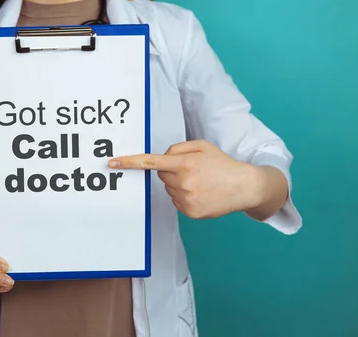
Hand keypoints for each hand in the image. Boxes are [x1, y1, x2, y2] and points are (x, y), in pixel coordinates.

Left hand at [108, 139, 264, 218]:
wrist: (245, 186)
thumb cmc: (222, 164)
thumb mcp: (202, 146)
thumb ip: (178, 148)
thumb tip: (162, 158)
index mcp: (184, 163)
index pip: (151, 162)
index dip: (129, 162)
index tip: (112, 163)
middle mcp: (183, 182)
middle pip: (162, 175)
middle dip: (172, 171)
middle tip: (193, 170)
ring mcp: (186, 200)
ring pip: (169, 189)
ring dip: (179, 184)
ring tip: (201, 182)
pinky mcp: (190, 212)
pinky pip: (176, 201)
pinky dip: (185, 197)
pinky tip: (202, 193)